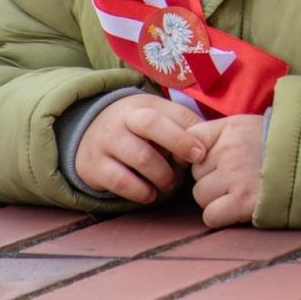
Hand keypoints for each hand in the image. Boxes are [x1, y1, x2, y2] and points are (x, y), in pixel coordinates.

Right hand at [75, 94, 206, 202]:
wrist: (87, 133)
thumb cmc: (137, 129)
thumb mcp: (157, 118)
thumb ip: (183, 125)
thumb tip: (213, 141)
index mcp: (145, 105)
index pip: (173, 113)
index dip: (190, 133)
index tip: (202, 153)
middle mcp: (124, 119)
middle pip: (153, 125)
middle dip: (179, 144)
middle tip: (192, 165)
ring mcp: (106, 141)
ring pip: (140, 157)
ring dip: (162, 175)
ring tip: (170, 183)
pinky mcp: (93, 166)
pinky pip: (120, 181)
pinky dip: (140, 191)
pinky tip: (150, 194)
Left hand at [188, 114, 264, 226]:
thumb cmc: (278, 146)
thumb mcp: (247, 126)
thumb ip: (216, 134)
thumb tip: (183, 154)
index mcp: (229, 129)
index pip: (190, 140)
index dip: (197, 155)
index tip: (210, 161)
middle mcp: (228, 151)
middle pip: (196, 173)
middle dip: (211, 178)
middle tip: (236, 176)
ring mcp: (235, 176)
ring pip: (201, 196)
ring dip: (216, 198)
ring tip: (240, 191)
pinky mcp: (243, 202)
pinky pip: (210, 216)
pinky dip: (221, 216)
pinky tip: (238, 207)